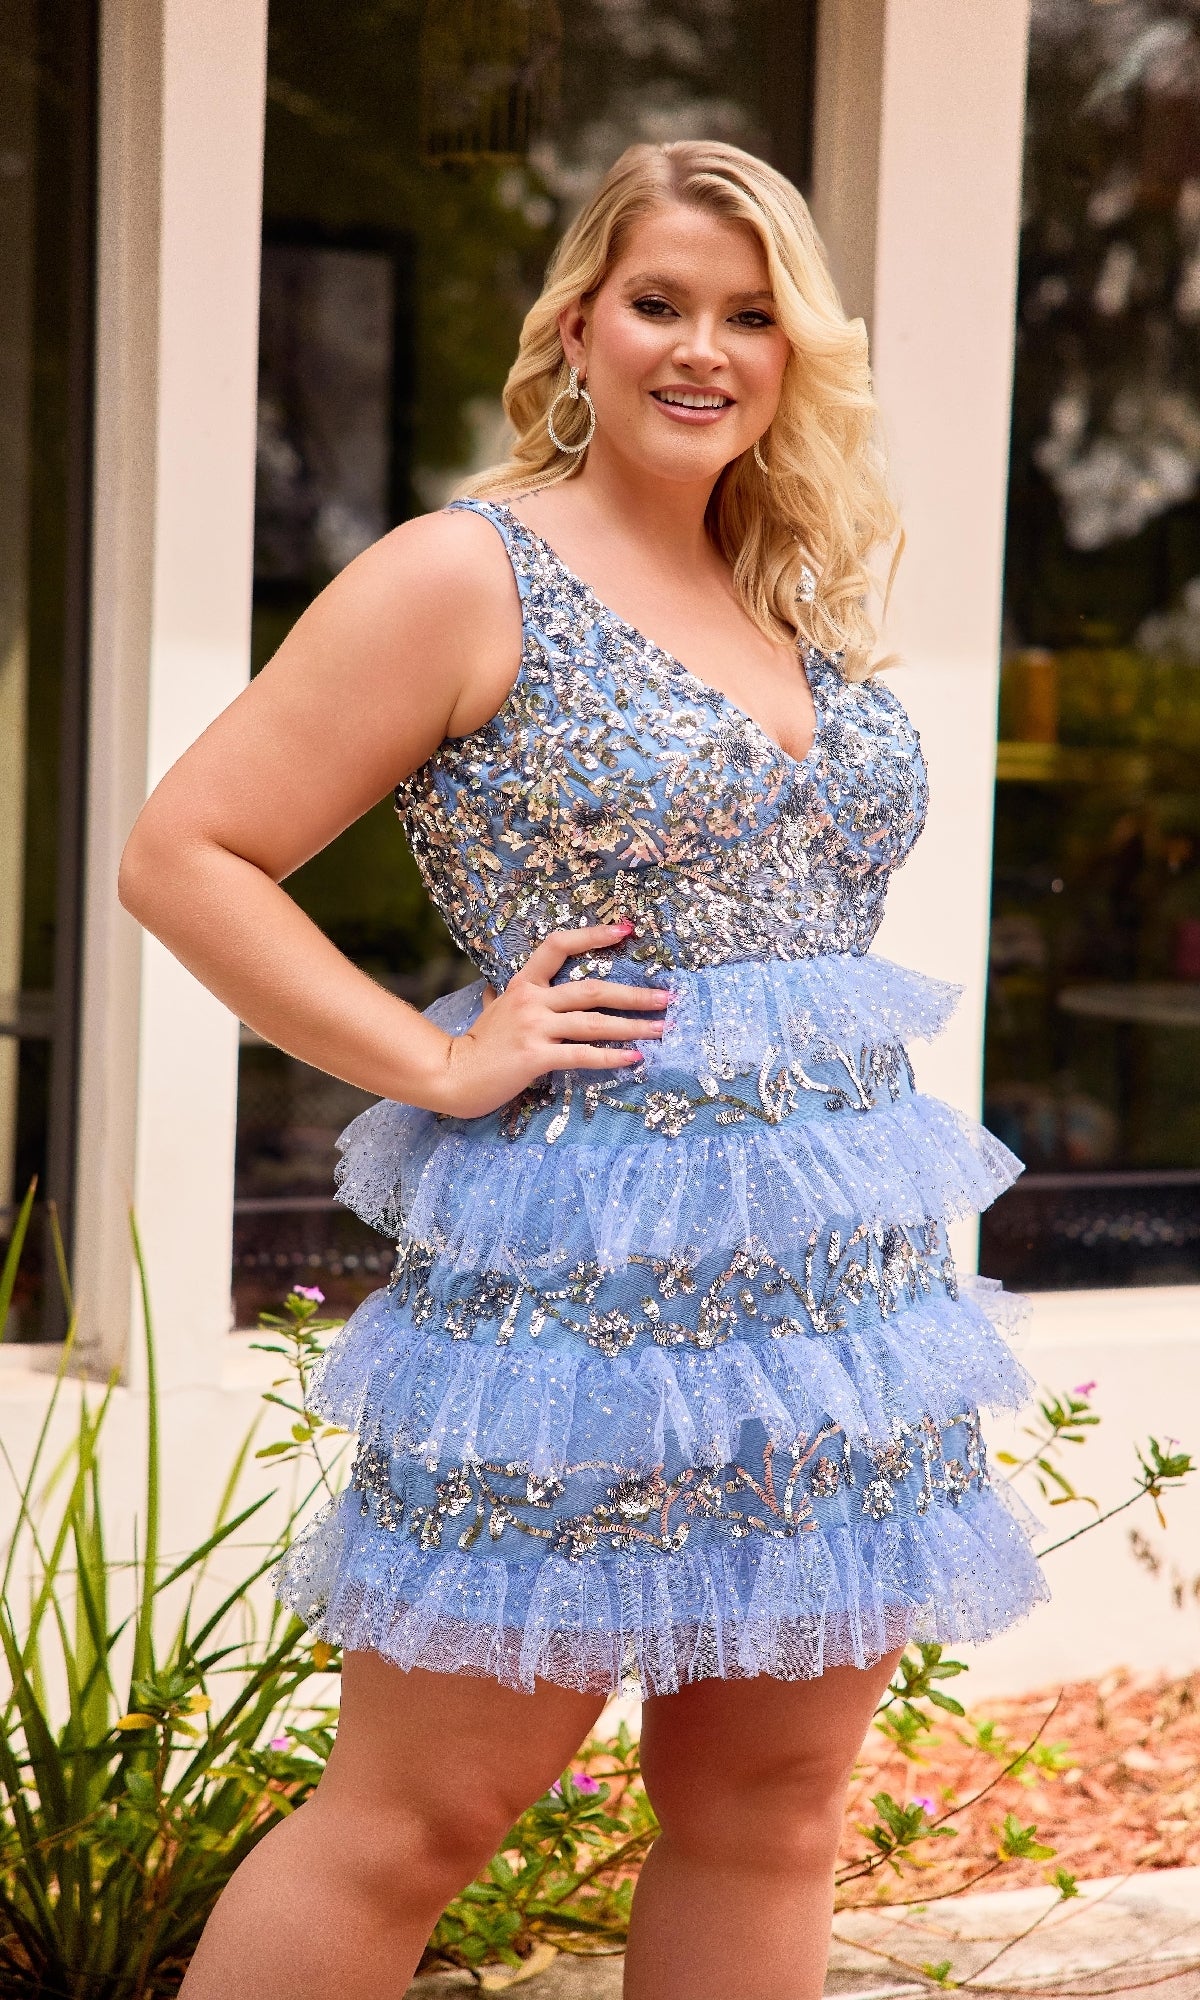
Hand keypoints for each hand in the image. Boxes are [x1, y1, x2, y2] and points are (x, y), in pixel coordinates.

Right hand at [432, 922, 670, 1119]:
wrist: (451, 1075)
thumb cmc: (477, 1045)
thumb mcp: (490, 1011)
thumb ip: (500, 998)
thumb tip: (496, 990)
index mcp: (524, 984)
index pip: (559, 945)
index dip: (593, 936)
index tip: (626, 930)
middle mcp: (531, 1001)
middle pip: (592, 989)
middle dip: (634, 994)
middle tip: (665, 997)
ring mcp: (534, 1028)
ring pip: (594, 1022)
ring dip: (633, 1026)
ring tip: (660, 1028)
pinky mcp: (536, 1057)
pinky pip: (582, 1055)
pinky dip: (611, 1057)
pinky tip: (634, 1058)